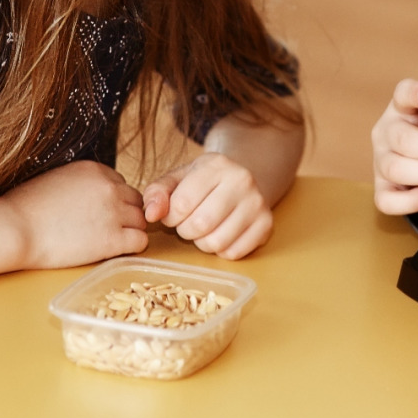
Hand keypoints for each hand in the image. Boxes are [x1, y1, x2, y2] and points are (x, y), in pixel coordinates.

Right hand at [2, 160, 148, 269]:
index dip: (113, 200)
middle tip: (108, 229)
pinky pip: (141, 241)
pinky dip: (133, 247)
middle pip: (135, 201)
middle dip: (125, 214)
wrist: (15, 228)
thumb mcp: (56, 179)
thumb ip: (79, 183)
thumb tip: (86, 194)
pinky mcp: (113, 239)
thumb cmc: (24, 207)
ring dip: (130, 230)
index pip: (120, 184)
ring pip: (141, 220)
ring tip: (110, 242)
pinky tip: (115, 251)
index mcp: (95, 169)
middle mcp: (110, 186)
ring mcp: (114, 212)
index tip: (100, 213)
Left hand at [142, 153, 271, 258]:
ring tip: (204, 230)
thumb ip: (156, 193)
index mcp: (217, 164)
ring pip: (217, 242)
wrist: (240, 181)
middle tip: (187, 224)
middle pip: (200, 225)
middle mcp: (242, 180)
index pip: (182, 204)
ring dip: (203, 243)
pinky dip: (222, 251)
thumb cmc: (202, 183)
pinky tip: (221, 234)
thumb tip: (150, 215)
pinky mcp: (266, 224)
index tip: (172, 215)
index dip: (170, 217)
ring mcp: (258, 203)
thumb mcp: (177, 179)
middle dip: (185, 231)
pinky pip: (234, 253)